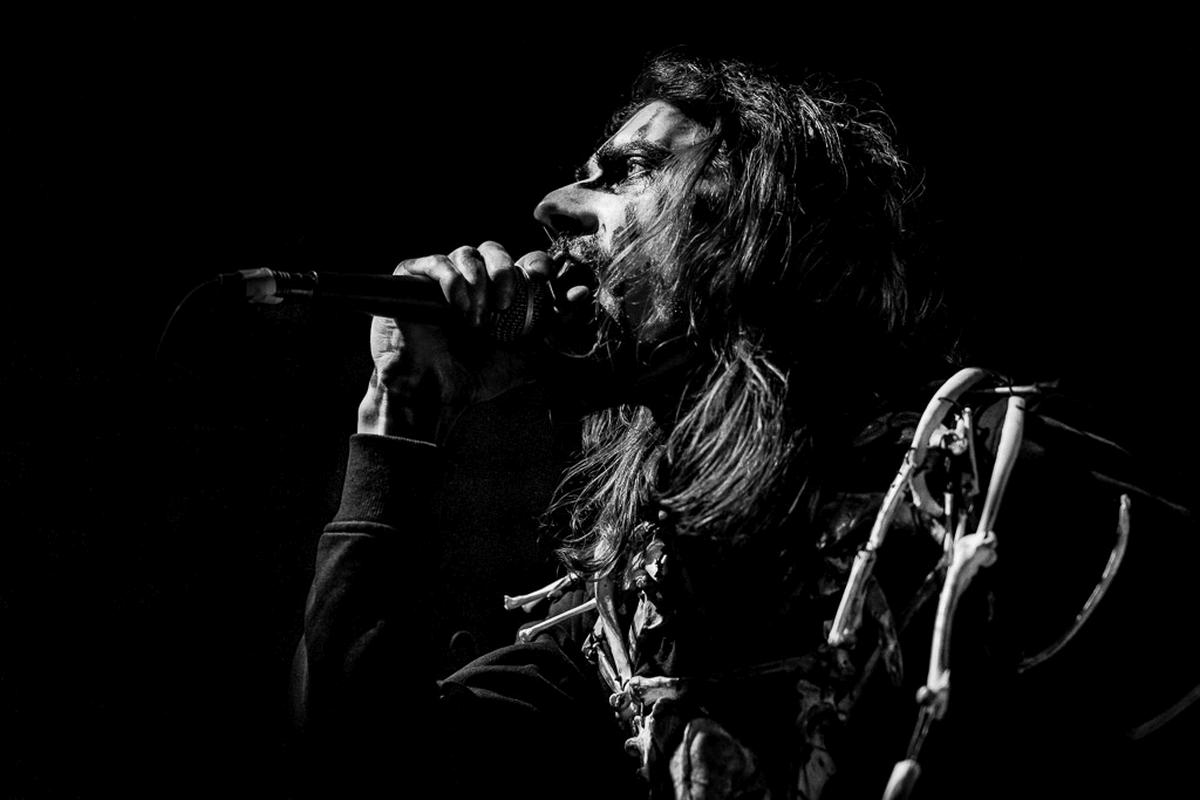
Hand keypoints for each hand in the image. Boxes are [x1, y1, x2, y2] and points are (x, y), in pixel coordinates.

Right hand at [357, 241, 557, 442]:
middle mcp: (472, 282)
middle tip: (507, 302)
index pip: (522, 263)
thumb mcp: (528, 354)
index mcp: (498, 294)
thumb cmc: (476, 376)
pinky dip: (453, 281)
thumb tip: (581, 294)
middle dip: (506, 270)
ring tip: (476, 319)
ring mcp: (442, 279)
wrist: (433, 393)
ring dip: (479, 283)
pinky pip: (437, 262)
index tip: (546, 280)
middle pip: (494, 249)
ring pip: (467, 252)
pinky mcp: (412, 279)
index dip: (539, 265)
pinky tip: (458, 308)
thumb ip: (555, 328)